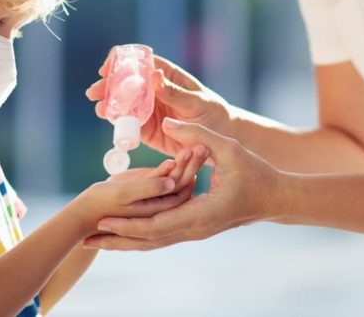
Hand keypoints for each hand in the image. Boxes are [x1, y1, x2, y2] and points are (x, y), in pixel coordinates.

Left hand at [84, 118, 281, 250]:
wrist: (276, 199)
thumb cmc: (257, 173)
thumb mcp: (230, 148)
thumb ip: (198, 135)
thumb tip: (169, 120)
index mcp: (202, 214)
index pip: (158, 224)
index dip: (129, 224)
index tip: (104, 221)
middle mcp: (195, 228)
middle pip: (149, 241)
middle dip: (117, 241)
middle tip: (87, 240)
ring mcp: (195, 231)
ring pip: (154, 243)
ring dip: (125, 243)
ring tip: (96, 243)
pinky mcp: (194, 227)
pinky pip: (162, 236)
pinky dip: (140, 237)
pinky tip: (123, 234)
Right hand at [87, 53, 233, 156]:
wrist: (219, 142)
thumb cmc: (213, 115)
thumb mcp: (197, 102)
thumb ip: (175, 93)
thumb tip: (155, 76)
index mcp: (167, 77)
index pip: (141, 63)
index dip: (122, 62)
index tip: (107, 67)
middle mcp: (154, 92)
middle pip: (126, 84)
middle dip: (108, 86)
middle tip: (94, 92)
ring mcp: (149, 111)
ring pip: (124, 104)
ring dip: (109, 105)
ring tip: (100, 109)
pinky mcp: (148, 130)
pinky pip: (129, 125)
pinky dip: (117, 123)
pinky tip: (109, 122)